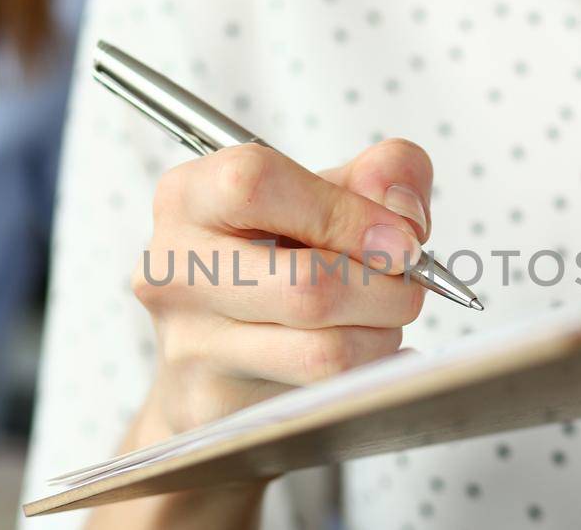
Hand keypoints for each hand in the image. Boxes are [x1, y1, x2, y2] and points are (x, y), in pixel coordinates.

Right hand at [135, 139, 432, 434]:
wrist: (213, 355)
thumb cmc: (273, 258)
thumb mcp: (324, 194)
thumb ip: (380, 175)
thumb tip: (403, 215)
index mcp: (190, 197)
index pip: (258, 185)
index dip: (348, 213)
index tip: (401, 240)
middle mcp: (175, 270)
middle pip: (307, 286)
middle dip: (387, 290)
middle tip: (405, 288)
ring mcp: (190, 345)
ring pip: (326, 352)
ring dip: (381, 338)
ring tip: (378, 323)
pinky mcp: (214, 406)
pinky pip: (324, 397)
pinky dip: (370, 375)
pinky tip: (365, 357)